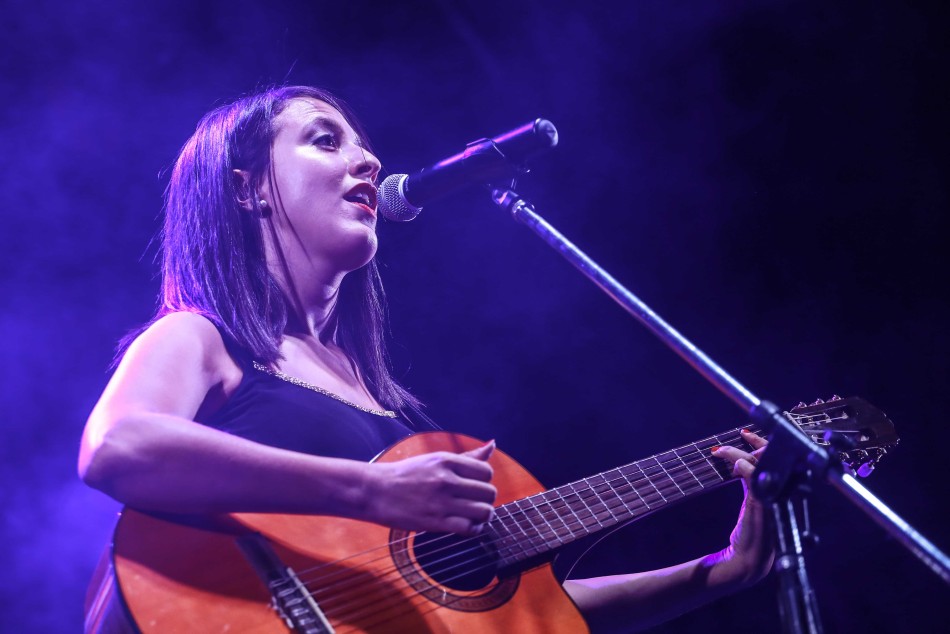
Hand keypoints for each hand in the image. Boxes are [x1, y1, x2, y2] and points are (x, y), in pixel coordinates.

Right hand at [363, 441, 496, 535]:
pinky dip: (474, 529)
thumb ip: (467, 457)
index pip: (486, 471)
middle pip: (488, 492)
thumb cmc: (407, 474)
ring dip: (484, 516)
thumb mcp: (437, 459)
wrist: (376, 491)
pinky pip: (469, 528)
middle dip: (486, 500)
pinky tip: (467, 526)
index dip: (485, 481)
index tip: (475, 486)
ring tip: (475, 516)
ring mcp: (441, 502)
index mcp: (447, 461)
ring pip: (483, 511)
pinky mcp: (435, 522)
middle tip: (476, 503)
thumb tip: (492, 444)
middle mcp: (446, 479)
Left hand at [710, 430, 773, 586]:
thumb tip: (740, 463)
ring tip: (721, 451)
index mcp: (781, 490)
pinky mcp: (762, 503)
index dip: (762, 444)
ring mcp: (773, 497)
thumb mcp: (753, 502)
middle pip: (774, 458)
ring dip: (739, 454)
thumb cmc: (749, 533)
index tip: (746, 434)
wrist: (748, 559)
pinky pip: (754, 477)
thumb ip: (752, 483)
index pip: (778, 460)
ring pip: (761, 464)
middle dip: (757, 443)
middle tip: (742, 435)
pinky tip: (732, 467)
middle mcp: (781, 492)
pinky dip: (742, 467)